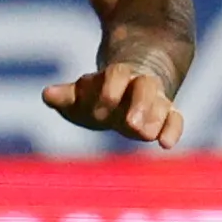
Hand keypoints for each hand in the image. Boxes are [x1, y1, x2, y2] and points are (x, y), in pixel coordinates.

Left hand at [43, 61, 183, 149]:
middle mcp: (140, 86)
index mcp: (117, 77)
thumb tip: (47, 95)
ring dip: (154, 118)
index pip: (116, 76)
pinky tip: (166, 145)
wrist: (133, 83)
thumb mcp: (82, 94)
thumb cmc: (99, 94)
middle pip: (145, 87)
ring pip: (161, 104)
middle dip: (139, 104)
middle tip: (130, 124)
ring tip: (146, 135)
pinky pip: (175, 120)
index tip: (100, 111)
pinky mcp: (167, 116)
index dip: (109, 91)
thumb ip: (66, 96)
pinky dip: (172, 131)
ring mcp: (156, 101)